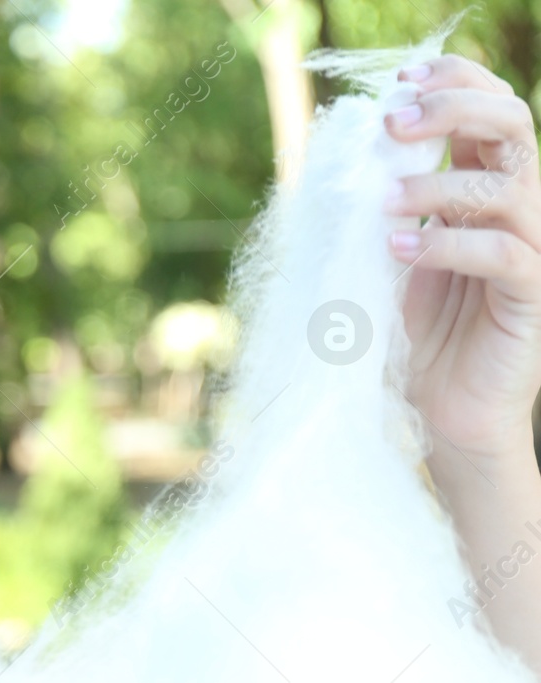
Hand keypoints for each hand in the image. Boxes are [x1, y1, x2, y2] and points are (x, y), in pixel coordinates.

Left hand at [384, 55, 540, 474]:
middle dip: (452, 110)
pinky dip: (448, 243)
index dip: (454, 82)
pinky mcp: (533, 293)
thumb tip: (348, 153)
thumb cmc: (414, 332)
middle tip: (395, 122)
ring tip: (385, 203)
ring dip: (439, 184)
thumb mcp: (389, 255)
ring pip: (509, 185)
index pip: (490, 108)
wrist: (443, 411)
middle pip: (512, 124)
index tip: (401, 81)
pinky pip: (504, 251)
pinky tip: (399, 247)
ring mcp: (534, 247)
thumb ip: (386, 205)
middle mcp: (520, 206)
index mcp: (487, 184)